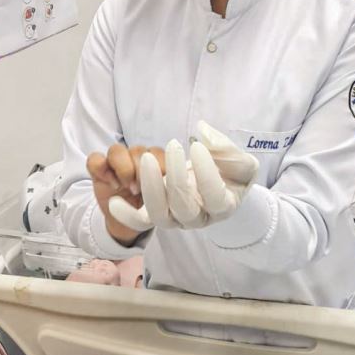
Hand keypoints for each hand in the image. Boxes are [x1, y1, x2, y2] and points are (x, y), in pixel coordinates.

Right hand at [87, 145, 165, 244]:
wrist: (125, 222)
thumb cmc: (146, 209)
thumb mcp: (162, 201)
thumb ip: (167, 186)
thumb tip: (171, 177)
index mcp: (154, 161)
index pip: (157, 152)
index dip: (159, 165)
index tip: (160, 182)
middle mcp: (135, 157)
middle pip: (137, 150)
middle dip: (140, 171)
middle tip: (140, 189)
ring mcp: (116, 162)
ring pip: (116, 150)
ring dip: (123, 169)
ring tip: (125, 187)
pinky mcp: (98, 169)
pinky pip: (95, 159)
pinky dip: (101, 169)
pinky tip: (111, 183)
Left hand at [108, 121, 257, 231]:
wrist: (222, 185)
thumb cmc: (232, 172)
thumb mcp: (241, 160)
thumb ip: (226, 148)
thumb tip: (202, 132)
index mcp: (224, 206)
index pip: (214, 195)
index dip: (206, 173)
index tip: (198, 147)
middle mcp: (199, 218)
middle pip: (183, 208)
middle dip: (175, 177)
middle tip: (172, 145)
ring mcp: (177, 219)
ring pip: (159, 216)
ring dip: (150, 189)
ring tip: (145, 159)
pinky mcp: (158, 214)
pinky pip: (140, 221)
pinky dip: (126, 215)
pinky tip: (114, 201)